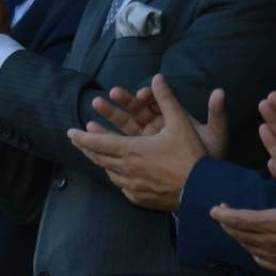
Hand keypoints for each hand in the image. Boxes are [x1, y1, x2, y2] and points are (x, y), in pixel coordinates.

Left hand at [67, 74, 226, 209]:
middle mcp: (127, 169)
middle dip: (86, 147)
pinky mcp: (141, 198)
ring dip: (100, 161)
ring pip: (109, 173)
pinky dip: (116, 177)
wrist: (206, 191)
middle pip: (99, 158)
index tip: (70, 133)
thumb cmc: (193, 156)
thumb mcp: (181, 124)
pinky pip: (122, 186)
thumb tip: (157, 77)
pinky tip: (116, 174)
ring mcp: (133, 186)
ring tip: (94, 154)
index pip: (97, 143)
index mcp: (131, 150)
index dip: (82, 138)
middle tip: (76, 141)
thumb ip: (167, 99)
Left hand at [211, 179, 275, 273]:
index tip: (213, 209)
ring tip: (231, 225)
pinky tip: (252, 245)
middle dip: (227, 224)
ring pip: (250, 248)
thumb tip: (271, 162)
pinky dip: (253, 251)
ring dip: (238, 236)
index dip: (224, 215)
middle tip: (219, 213)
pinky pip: (264, 262)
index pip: (242, 220)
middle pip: (242, 234)